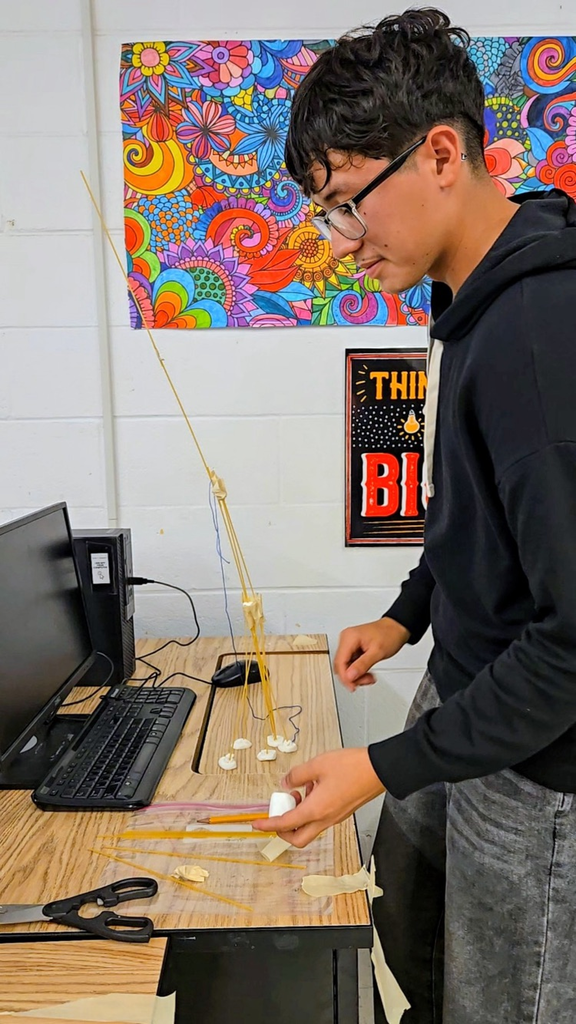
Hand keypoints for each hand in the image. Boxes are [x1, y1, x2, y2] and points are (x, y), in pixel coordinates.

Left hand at [252, 748, 385, 847]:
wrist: (379, 770)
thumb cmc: (352, 767)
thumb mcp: (317, 765)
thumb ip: (297, 775)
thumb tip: (286, 783)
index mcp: (316, 810)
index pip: (285, 824)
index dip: (268, 825)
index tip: (256, 824)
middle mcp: (325, 819)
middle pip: (298, 838)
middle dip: (284, 829)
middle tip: (280, 808)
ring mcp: (335, 818)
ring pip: (310, 828)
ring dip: (299, 814)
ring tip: (301, 789)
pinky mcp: (342, 812)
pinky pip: (320, 818)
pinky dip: (311, 808)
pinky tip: (314, 786)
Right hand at [334, 617, 409, 691]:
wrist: (396, 629)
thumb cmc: (389, 635)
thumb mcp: (377, 652)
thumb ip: (362, 665)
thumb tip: (350, 676)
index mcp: (349, 637)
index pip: (340, 662)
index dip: (345, 677)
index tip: (353, 686)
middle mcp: (346, 639)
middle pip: (341, 666)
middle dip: (352, 677)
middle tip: (365, 680)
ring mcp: (349, 644)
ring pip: (346, 667)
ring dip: (356, 675)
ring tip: (369, 677)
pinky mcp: (353, 648)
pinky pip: (351, 664)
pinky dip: (358, 670)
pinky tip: (367, 673)